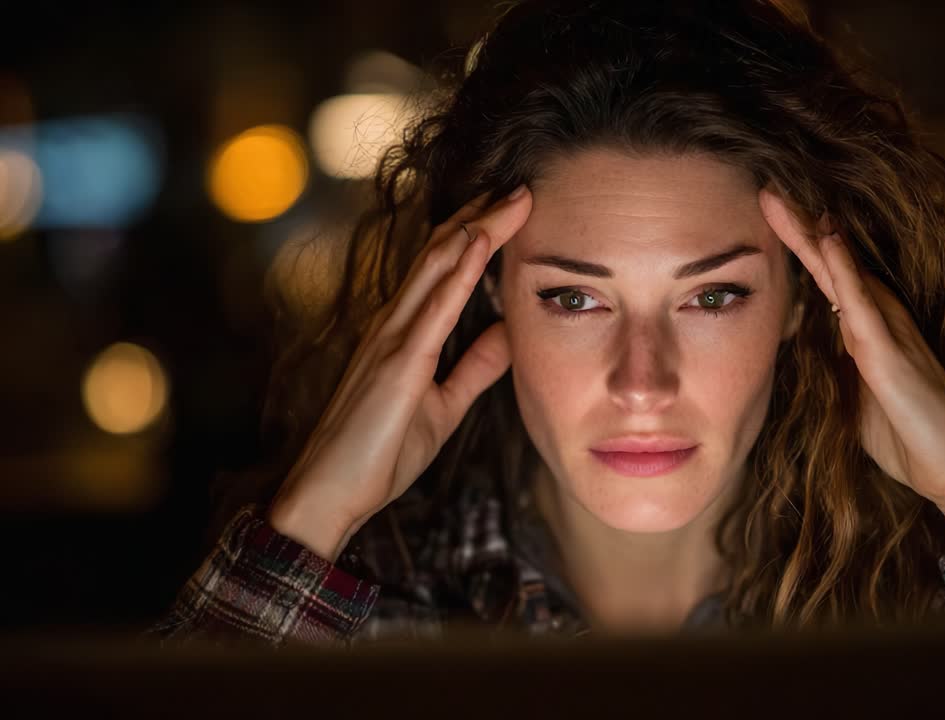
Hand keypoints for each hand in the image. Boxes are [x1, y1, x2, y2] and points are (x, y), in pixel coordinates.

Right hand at [268, 185, 531, 559]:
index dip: (478, 234)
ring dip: (476, 228)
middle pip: (442, 254)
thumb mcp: (444, 405)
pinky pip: (433, 307)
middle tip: (521, 185)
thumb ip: (474, 368)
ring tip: (512, 197)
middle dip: (482, 216)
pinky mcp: (396, 363)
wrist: (330, 496)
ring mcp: (391, 339)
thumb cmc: (378, 454)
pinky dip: (459, 271)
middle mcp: (393, 324)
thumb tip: (507, 333)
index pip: (446, 269)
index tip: (514, 208)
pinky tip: (480, 241)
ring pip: (436, 267)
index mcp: (404, 334)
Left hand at [759, 186, 944, 540]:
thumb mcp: (857, 407)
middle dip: (797, 229)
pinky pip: (861, 302)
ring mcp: (887, 332)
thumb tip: (817, 369)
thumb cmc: (912, 442)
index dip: (798, 253)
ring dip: (811, 235)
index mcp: (867, 336)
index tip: (769, 222)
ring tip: (781, 198)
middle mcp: (879, 322)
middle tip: (766, 190)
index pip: (825, 285)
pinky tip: (826, 238)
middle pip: (830, 266)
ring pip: (842, 272)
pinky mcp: (891, 351)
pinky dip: (842, 269)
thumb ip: (839, 379)